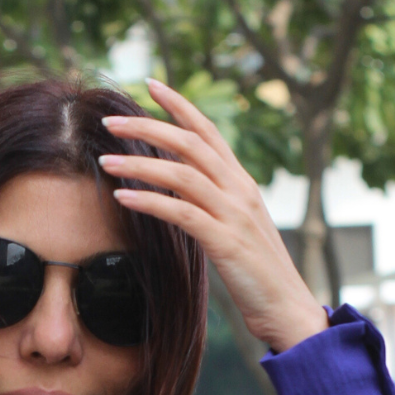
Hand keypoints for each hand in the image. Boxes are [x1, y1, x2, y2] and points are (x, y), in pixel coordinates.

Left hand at [99, 79, 327, 355]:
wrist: (288, 310)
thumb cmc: (259, 276)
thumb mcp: (236, 231)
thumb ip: (215, 206)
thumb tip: (182, 195)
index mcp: (242, 183)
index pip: (208, 132)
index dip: (180, 106)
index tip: (150, 84)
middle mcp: (240, 190)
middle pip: (191, 143)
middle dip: (148, 127)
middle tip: (110, 122)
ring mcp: (234, 215)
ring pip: (182, 174)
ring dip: (140, 164)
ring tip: (106, 162)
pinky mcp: (226, 243)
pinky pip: (182, 213)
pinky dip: (150, 202)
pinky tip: (123, 198)